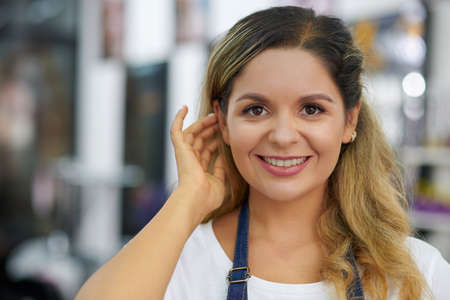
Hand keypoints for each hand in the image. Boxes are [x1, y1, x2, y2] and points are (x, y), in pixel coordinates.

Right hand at [170, 105, 225, 219]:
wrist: (196, 198)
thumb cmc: (208, 197)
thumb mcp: (220, 182)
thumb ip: (221, 169)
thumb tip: (224, 155)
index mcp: (199, 170)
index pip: (207, 152)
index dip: (216, 142)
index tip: (225, 135)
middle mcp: (191, 161)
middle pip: (201, 140)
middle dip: (211, 130)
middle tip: (221, 121)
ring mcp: (184, 154)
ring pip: (193, 134)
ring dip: (203, 124)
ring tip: (214, 116)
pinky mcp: (179, 148)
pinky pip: (176, 130)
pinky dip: (178, 119)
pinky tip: (184, 108)